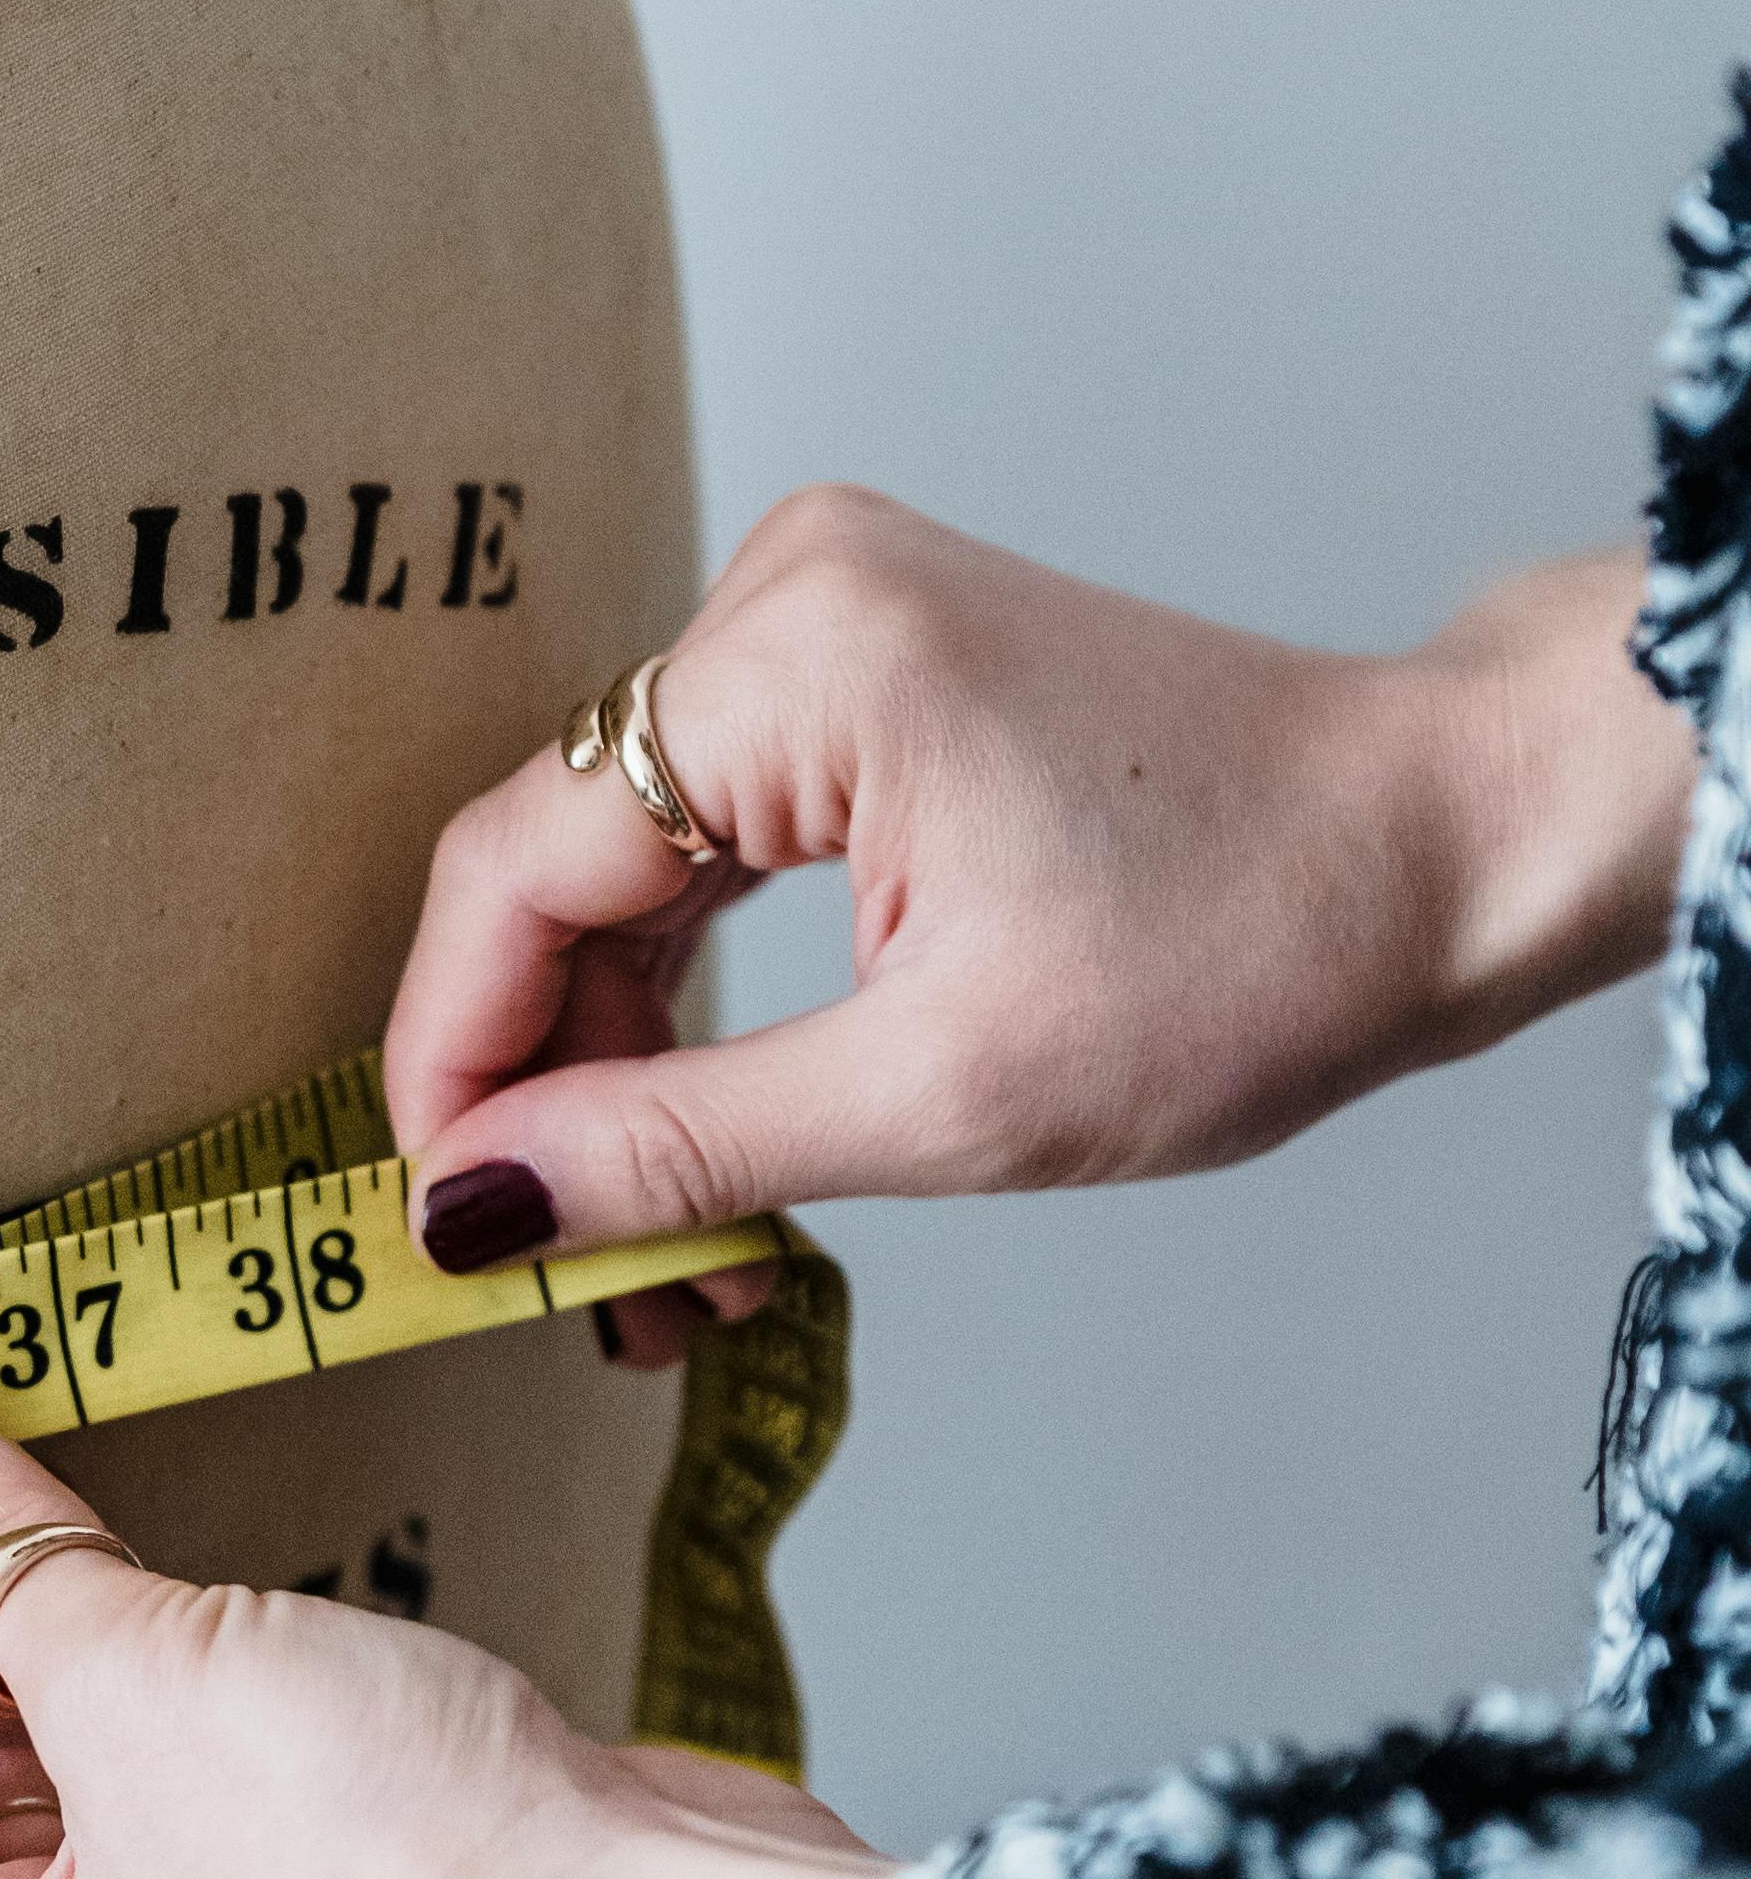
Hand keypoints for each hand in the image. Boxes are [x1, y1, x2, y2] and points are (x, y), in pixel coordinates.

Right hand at [389, 500, 1682, 1333]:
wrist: (1441, 846)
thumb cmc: (1257, 945)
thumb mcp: (945, 1094)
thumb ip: (678, 1149)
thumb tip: (470, 1211)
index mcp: (794, 658)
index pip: (513, 869)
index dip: (451, 1061)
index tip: (437, 1228)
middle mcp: (783, 594)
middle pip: (559, 870)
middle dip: (553, 1093)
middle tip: (580, 1284)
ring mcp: (820, 617)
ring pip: (625, 870)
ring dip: (626, 1063)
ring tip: (668, 1254)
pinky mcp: (859, 666)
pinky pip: (705, 839)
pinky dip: (699, 993)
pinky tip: (714, 1135)